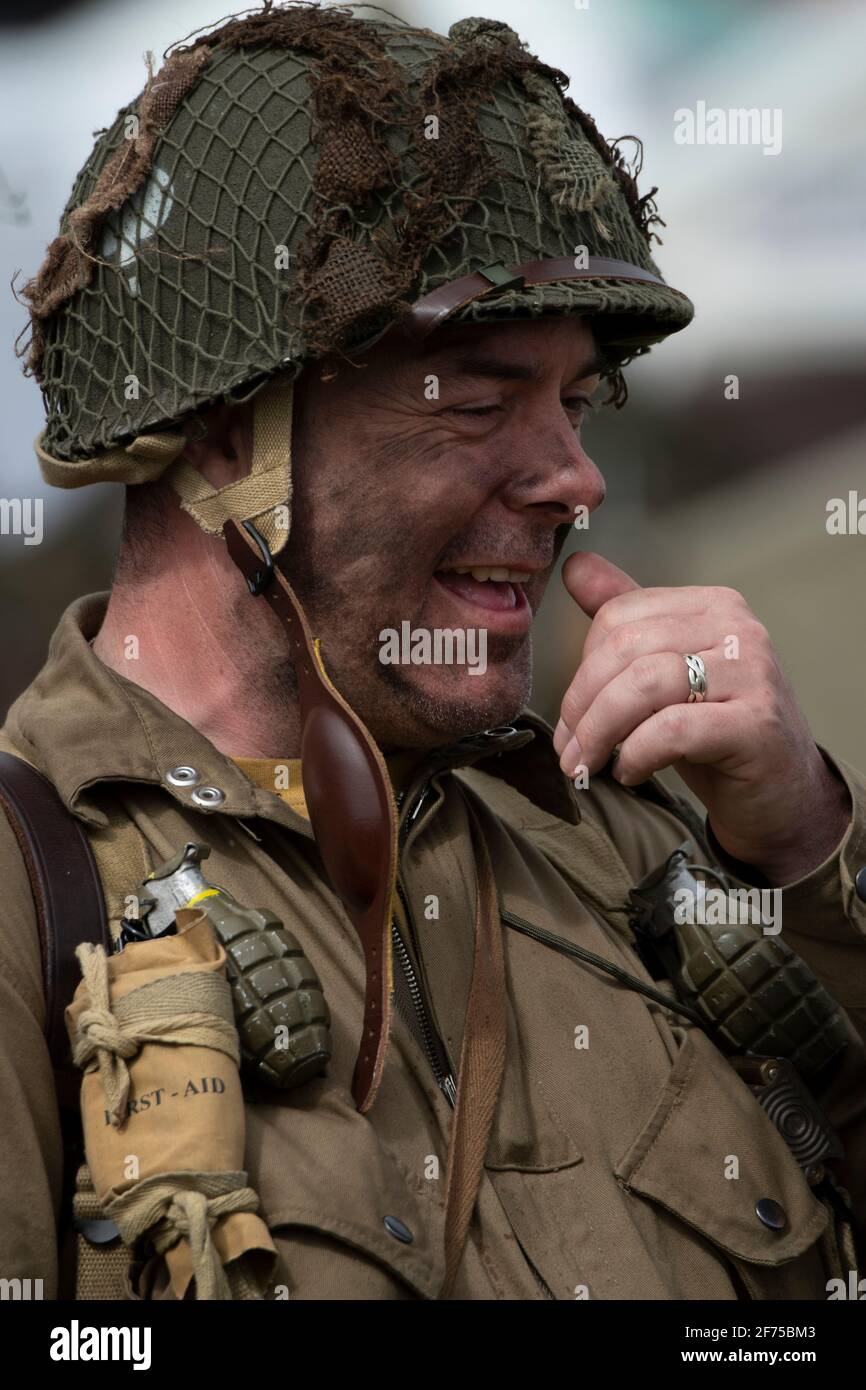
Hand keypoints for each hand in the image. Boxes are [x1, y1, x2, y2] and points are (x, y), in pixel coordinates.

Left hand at [553, 552, 851, 884]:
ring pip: (644, 684)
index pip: (619, 615)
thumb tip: (576, 567)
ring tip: (589, 764)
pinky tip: (630, 772)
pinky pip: (671, 729)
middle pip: (625, 647)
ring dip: (601, 732)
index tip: (571, 716)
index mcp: (712, 605)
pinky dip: (636, 754)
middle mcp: (737, 628)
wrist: (782, 794)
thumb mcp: (668, 672)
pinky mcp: (756, 724)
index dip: (581, 668)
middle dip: (581, 704)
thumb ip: (626, 622)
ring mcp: (752, 673)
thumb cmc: (718, 734)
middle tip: (568, 749)